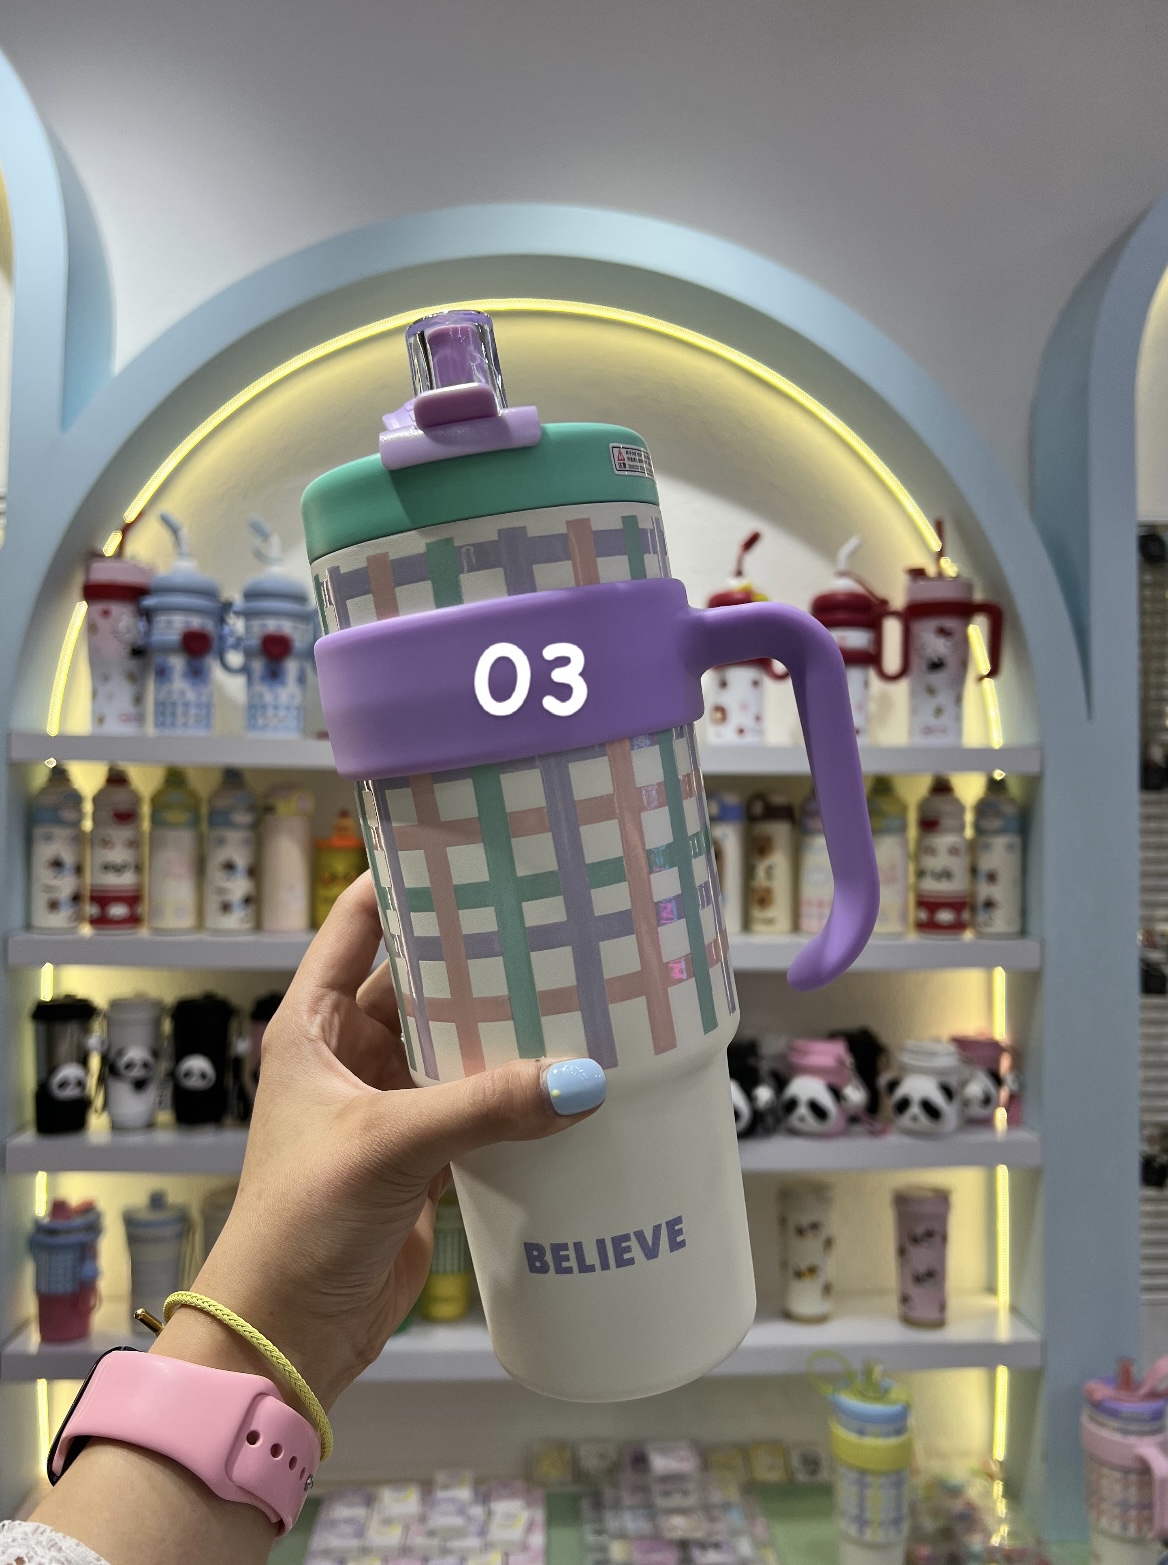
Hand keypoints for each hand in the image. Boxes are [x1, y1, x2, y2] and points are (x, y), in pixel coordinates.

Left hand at [155, 872, 604, 1407]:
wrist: (285, 1334)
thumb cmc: (300, 1223)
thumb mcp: (387, 1147)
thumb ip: (483, 1107)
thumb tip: (582, 1079)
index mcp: (313, 1026)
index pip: (356, 923)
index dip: (401, 877)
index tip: (465, 841)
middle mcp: (349, 1055)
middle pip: (418, 981)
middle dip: (475, 954)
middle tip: (547, 916)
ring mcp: (387, 1106)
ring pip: (452, 1043)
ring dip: (501, 1025)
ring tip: (573, 983)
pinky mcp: (420, 1157)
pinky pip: (474, 1104)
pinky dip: (512, 1091)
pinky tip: (565, 1074)